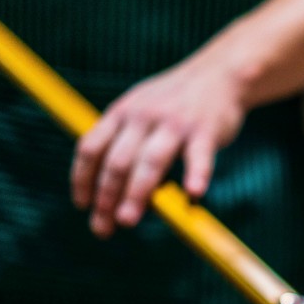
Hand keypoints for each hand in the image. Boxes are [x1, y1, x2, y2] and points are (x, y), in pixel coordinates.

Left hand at [71, 56, 246, 237]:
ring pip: (149, 162)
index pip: (91, 148)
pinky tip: (193, 196)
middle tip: (102, 228)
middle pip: (117, 161)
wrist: (220, 74)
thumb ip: (126, 142)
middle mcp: (143, 117)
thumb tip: (114, 191)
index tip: (83, 206)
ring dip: (136, 193)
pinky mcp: (205, 131)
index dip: (82, 179)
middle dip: (106, 197)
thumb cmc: (177, 102)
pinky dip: (196, 175)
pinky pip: (199, 157)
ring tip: (127, 220)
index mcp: (122, 113)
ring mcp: (175, 124)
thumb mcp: (142, 110)